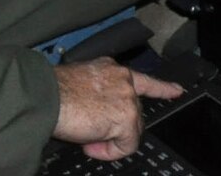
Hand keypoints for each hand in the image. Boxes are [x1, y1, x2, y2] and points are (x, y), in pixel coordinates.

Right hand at [53, 58, 183, 161]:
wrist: (44, 96)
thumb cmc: (51, 90)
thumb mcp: (79, 83)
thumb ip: (98, 93)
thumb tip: (98, 116)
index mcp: (109, 68)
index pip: (142, 79)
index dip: (162, 88)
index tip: (176, 90)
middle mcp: (122, 79)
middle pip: (134, 113)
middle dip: (119, 128)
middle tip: (92, 135)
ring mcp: (127, 98)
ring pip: (131, 130)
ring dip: (110, 140)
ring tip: (86, 139)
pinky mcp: (126, 118)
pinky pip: (127, 145)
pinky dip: (110, 151)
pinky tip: (91, 145)